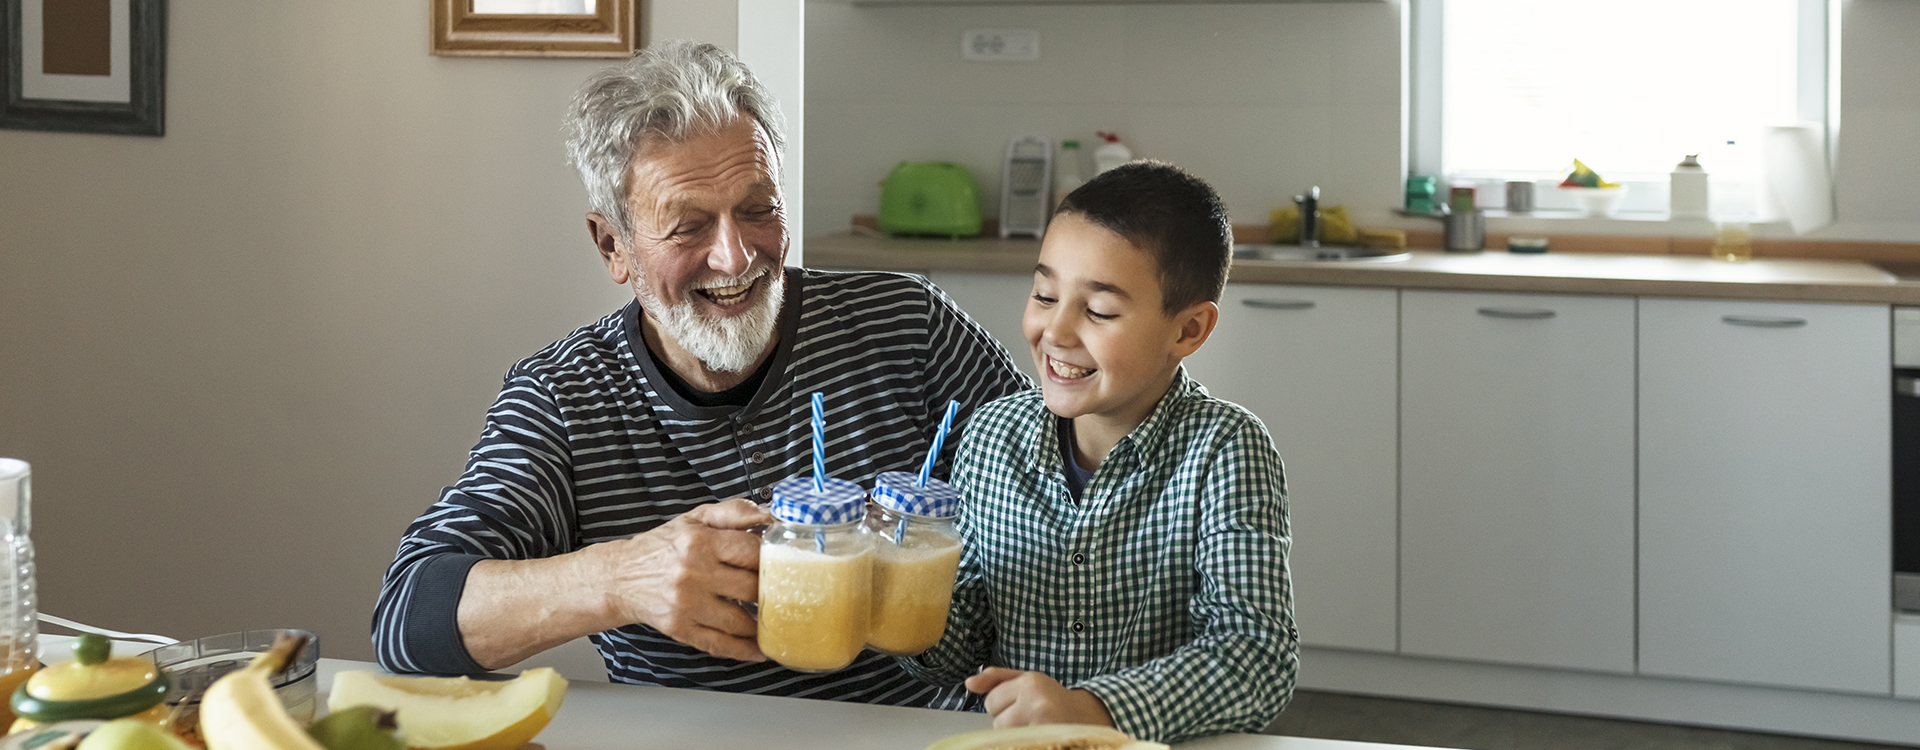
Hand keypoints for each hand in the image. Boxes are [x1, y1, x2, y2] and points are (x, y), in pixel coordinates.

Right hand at [593, 497, 772, 661]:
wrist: (620, 577)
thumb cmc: (662, 547)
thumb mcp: (695, 519)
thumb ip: (734, 512)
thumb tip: (769, 514)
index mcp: (699, 542)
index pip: (752, 551)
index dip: (774, 557)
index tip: (784, 562)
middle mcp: (693, 573)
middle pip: (751, 588)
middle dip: (772, 591)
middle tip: (785, 592)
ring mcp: (686, 604)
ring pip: (740, 621)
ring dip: (763, 624)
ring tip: (776, 620)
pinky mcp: (680, 628)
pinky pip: (720, 644)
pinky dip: (743, 650)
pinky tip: (759, 648)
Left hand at [965, 668, 1113, 728]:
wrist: (1086, 718)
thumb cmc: (1051, 699)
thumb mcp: (1025, 680)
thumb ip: (995, 678)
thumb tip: (968, 684)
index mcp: (1031, 682)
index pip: (991, 701)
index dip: (1003, 705)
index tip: (1022, 704)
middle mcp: (1037, 702)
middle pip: (997, 722)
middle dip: (1009, 721)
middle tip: (1030, 717)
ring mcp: (1042, 725)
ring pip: (1006, 737)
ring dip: (1016, 735)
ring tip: (1034, 727)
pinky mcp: (1044, 740)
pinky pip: (1018, 743)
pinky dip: (1023, 741)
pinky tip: (1036, 737)